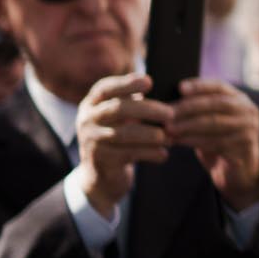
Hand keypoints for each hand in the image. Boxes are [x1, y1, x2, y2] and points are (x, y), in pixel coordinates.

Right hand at [76, 75, 174, 217]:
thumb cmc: (118, 137)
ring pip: (123, 134)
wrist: (101, 175)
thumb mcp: (121, 118)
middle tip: (171, 114)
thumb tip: (164, 89)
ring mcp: (90, 141)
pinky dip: (149, 153)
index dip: (126, 83)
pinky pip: (127, 154)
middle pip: (118, 109)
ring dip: (151, 135)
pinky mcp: (99, 160)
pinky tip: (163, 154)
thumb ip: (133, 103)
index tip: (149, 82)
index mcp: (92, 104)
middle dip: (147, 110)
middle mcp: (87, 120)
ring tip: (170, 138)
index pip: (105, 88)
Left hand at [167, 79, 258, 212]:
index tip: (180, 88)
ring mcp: (249, 129)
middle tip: (167, 113)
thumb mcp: (212, 121)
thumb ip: (200, 110)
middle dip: (189, 107)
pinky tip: (178, 141)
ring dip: (188, 126)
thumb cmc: (219, 141)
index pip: (220, 86)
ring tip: (168, 129)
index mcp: (240, 99)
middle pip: (217, 103)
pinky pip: (215, 142)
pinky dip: (193, 141)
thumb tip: (167, 103)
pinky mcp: (244, 147)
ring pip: (214, 123)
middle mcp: (248, 111)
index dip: (200, 85)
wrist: (238, 172)